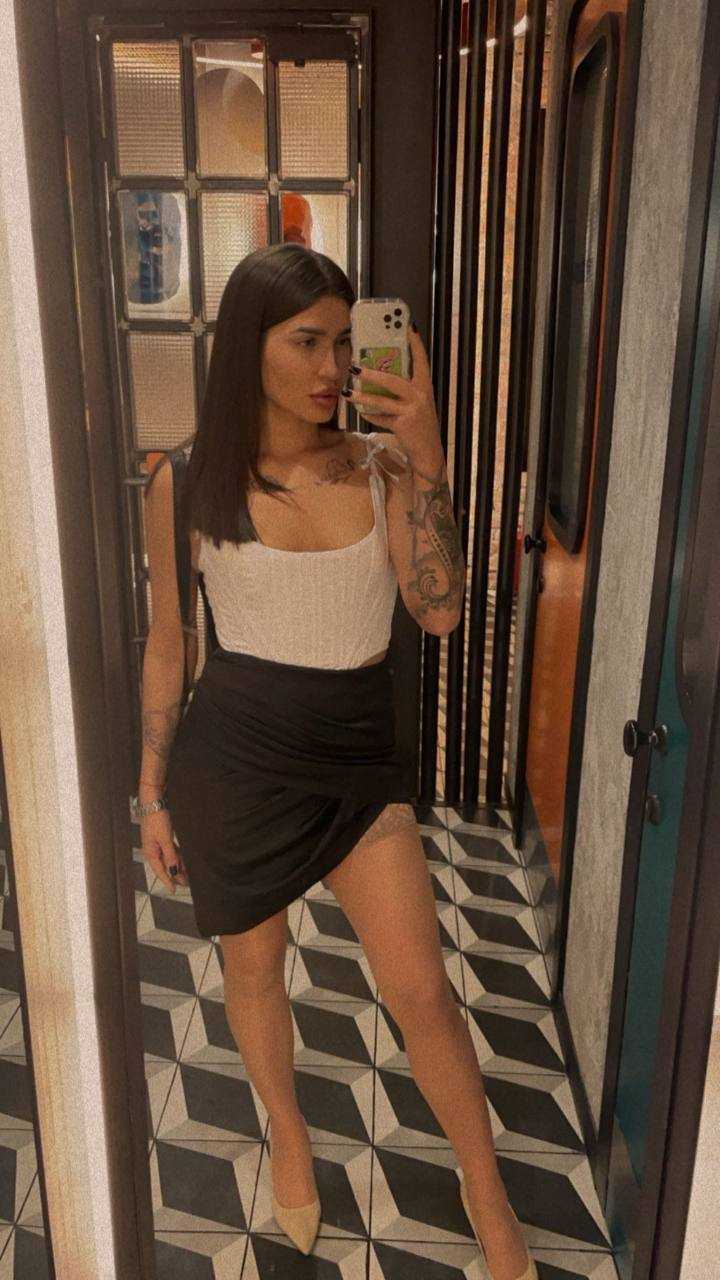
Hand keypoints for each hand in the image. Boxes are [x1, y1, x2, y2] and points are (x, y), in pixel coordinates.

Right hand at [140, 808, 188, 893]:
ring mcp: (157, 843)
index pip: (159, 871)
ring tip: (188, 875)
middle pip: (165, 866)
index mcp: (150, 852)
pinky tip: (184, 861)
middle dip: (175, 875)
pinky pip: (171, 851)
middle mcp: (153, 849)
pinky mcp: (163, 837)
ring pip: (169, 859)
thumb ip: (170, 855)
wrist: (153, 801)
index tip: (174, 890)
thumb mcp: (165, 838)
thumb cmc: (157, 818)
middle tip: (187, 884)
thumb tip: (174, 870)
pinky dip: (178, 857)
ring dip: (178, 866)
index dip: (167, 881)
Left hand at [346, 325, 442, 466]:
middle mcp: (420, 395)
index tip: (408, 325)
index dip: (415, 343)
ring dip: (363, 396)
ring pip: (382, 400)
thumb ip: (403, 390)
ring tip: (348, 392)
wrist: (428, 451)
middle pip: (394, 380)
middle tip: (355, 367)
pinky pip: (381, 418)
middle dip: (373, 373)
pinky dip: (370, 415)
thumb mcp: (416, 403)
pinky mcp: (403, 424)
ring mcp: (412, 410)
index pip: (421, 360)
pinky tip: (360, 411)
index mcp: (425, 386)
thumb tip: (379, 375)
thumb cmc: (419, 424)